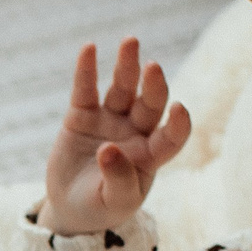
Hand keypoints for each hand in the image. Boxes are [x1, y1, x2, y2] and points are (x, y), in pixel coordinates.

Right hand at [41, 37, 190, 235]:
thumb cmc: (102, 208)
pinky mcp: (82, 116)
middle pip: (149, 103)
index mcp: (151, 155)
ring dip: (127, 66)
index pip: (172, 136)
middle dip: (153, 85)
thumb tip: (108, 149)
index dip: (178, 123)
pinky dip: (86, 70)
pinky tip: (89, 48)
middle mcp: (135, 132)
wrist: (71, 209)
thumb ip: (119, 178)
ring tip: (131, 42)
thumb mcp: (115, 202)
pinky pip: (85, 89)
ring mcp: (109, 120)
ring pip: (122, 89)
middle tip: (153, 67)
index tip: (179, 109)